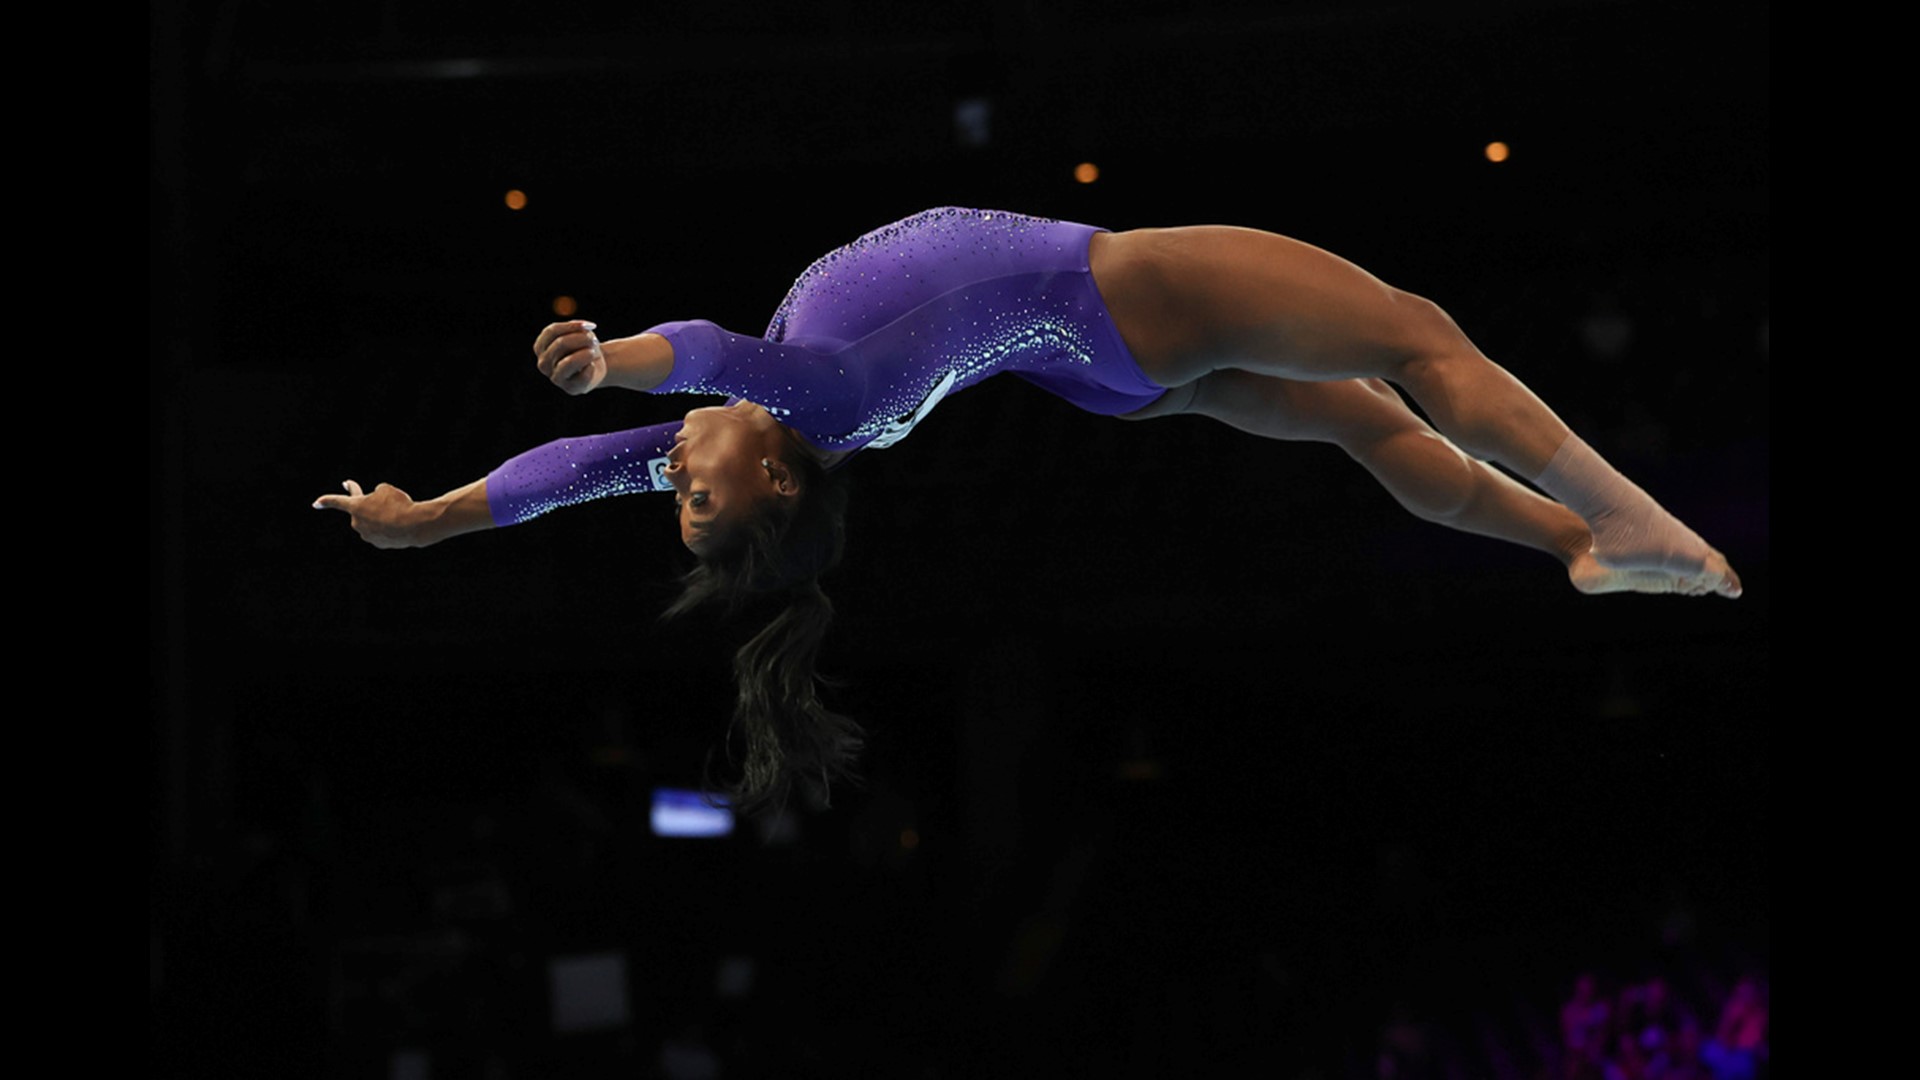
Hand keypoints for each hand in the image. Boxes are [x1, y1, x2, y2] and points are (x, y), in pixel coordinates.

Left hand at [313, 479, 431, 548]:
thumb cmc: (399, 503)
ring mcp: (368, 536)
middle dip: (372, 506)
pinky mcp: (380, 544)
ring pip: (374, 521)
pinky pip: (383, 530)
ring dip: (384, 516)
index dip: (326, 501)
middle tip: (386, 502)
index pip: (337, 502)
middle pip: (362, 510)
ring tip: (398, 513)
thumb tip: (376, 506)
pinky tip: (402, 524)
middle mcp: (357, 523)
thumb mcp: (386, 489)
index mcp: (355, 507)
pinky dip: (391, 526)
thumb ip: (376, 495)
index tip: (315, 503)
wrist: (415, 525)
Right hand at [533, 319, 605, 394]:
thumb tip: (584, 329)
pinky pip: (582, 376)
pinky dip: (591, 368)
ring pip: (568, 362)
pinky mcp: (570, 389)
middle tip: (594, 340)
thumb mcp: (580, 332)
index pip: (551, 331)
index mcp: (540, 347)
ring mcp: (555, 378)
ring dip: (586, 353)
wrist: (595, 365)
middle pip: (561, 344)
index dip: (572, 326)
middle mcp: (543, 364)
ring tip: (594, 351)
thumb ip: (578, 328)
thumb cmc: (583, 346)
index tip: (591, 326)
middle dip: (582, 339)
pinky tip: (592, 366)